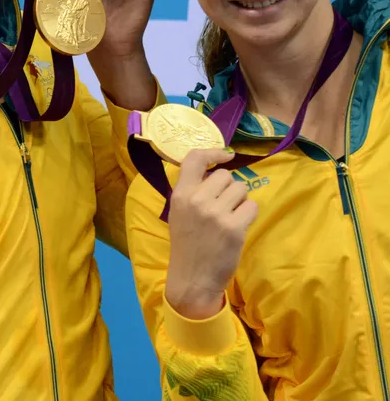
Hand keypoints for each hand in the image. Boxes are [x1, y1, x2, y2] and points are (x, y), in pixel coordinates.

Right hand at [164, 149, 255, 319]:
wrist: (192, 278)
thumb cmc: (187, 244)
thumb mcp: (179, 213)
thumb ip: (192, 191)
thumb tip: (217, 171)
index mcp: (180, 195)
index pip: (194, 159)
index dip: (213, 152)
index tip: (225, 156)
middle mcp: (197, 200)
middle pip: (225, 175)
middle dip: (228, 188)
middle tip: (222, 206)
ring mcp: (216, 214)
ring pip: (241, 189)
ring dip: (240, 201)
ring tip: (229, 217)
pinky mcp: (234, 228)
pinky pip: (251, 207)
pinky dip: (248, 215)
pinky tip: (237, 227)